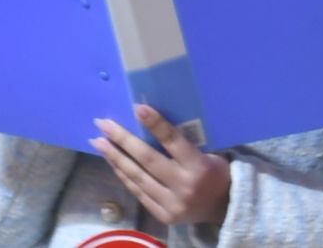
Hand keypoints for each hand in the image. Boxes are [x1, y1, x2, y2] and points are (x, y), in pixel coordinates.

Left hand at [92, 106, 231, 226]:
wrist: (224, 208)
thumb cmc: (214, 171)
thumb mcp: (208, 152)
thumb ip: (183, 140)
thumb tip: (150, 115)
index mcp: (199, 166)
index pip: (173, 141)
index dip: (155, 124)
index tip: (136, 107)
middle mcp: (184, 186)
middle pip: (148, 159)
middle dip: (122, 140)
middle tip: (102, 123)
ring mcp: (172, 204)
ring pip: (138, 177)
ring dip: (115, 157)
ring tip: (97, 141)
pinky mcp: (163, 215)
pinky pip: (138, 192)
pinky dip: (123, 175)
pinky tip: (112, 161)